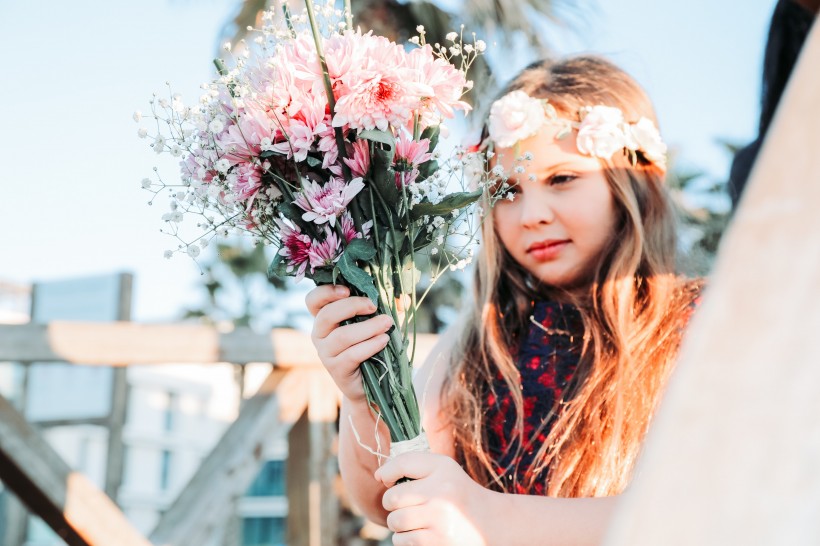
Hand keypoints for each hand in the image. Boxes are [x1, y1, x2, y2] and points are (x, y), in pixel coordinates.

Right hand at [305, 284, 392, 402]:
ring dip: (367, 327)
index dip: (326, 292)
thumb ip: (389, 308)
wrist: (372, 384)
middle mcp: (320, 334)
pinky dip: (370, 345)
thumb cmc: (373, 346)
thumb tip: (402, 298)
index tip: (347, 289)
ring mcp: (326, 353)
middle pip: (326, 315)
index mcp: (326, 318)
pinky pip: (351, 355)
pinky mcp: (336, 369)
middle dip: (352, 306)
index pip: (313, 301)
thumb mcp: (380, 322)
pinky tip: (384, 340)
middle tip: (373, 306)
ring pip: (342, 336)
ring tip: (387, 324)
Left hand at [374, 452, 495, 545]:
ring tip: (414, 520)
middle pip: (392, 498)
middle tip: (404, 505)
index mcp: (444, 469)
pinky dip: (404, 538)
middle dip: (391, 504)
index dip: (387, 473)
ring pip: (395, 521)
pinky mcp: (437, 542)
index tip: (387, 480)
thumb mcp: (443, 469)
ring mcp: (440, 520)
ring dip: (398, 523)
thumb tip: (379, 476)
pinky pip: (402, 540)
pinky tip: (420, 533)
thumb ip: (412, 464)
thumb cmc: (457, 494)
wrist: (490, 524)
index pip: (403, 463)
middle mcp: (442, 492)